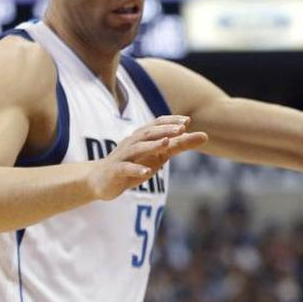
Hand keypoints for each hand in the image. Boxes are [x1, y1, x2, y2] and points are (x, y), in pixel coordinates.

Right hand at [87, 115, 207, 199]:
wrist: (100, 181)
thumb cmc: (133, 165)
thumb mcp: (157, 156)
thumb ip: (177, 147)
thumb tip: (202, 137)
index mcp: (141, 138)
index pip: (156, 125)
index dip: (171, 122)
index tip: (188, 120)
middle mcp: (132, 143)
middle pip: (148, 133)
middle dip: (165, 130)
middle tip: (182, 128)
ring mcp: (123, 156)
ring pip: (137, 148)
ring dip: (152, 145)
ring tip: (166, 143)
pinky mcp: (116, 171)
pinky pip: (126, 169)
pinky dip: (137, 169)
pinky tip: (148, 172)